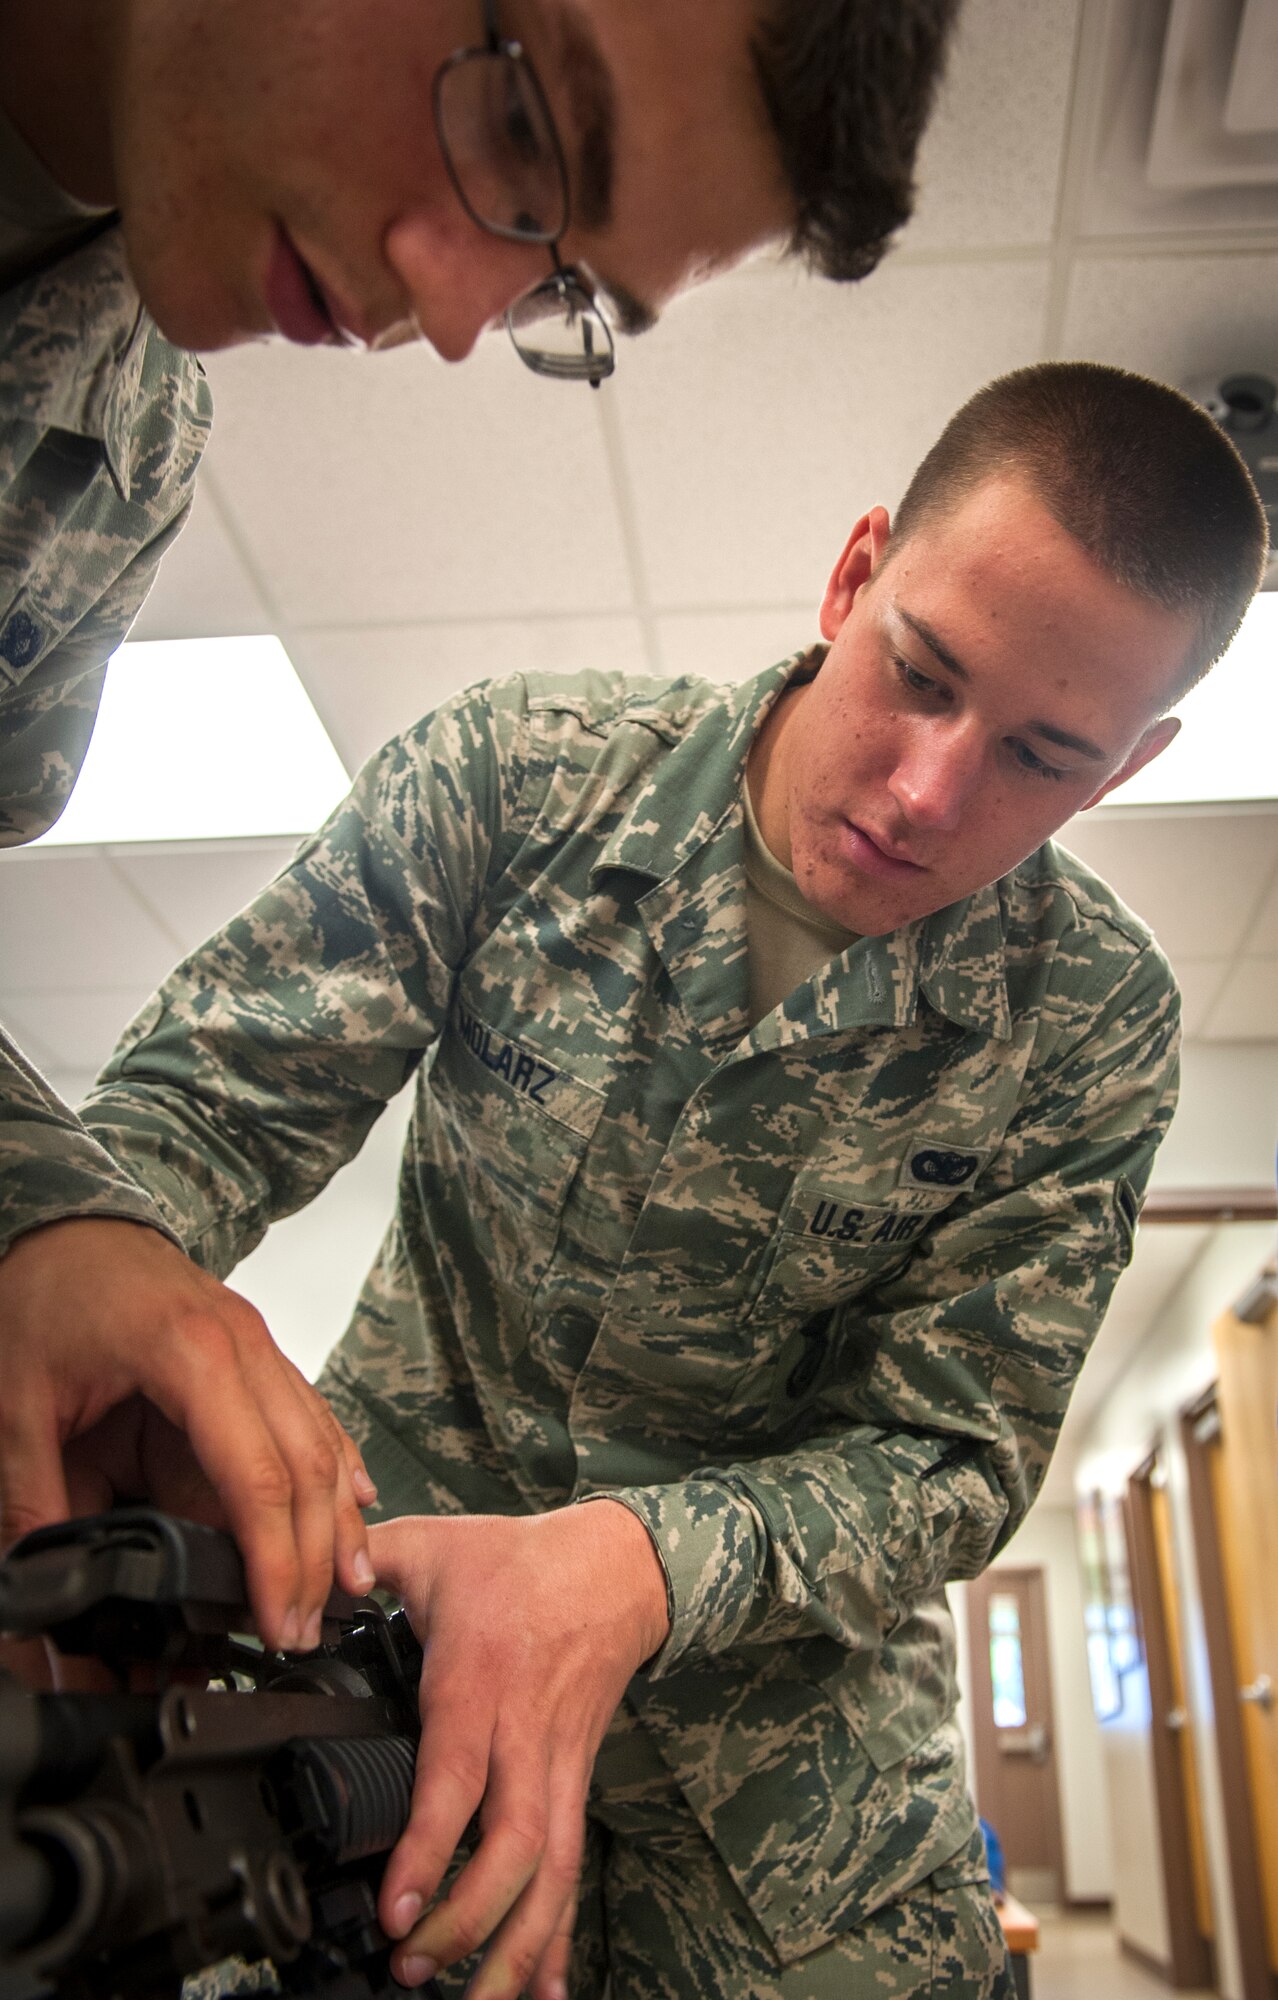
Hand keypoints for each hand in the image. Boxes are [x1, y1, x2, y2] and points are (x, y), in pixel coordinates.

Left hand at [0, 1217, 377, 1648]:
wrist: (62, 1222)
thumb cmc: (43, 1292)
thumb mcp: (16, 1404)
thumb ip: (33, 1499)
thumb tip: (37, 1591)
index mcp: (190, 1354)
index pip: (257, 1475)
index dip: (273, 1558)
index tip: (275, 1620)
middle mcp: (244, 1345)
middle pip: (306, 1466)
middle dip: (313, 1556)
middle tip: (303, 1630)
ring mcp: (259, 1343)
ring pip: (322, 1440)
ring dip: (339, 1518)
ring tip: (347, 1588)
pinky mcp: (257, 1350)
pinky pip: (312, 1414)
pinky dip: (338, 1464)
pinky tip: (357, 1505)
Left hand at [369, 1502, 669, 1999]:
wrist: (618, 1568)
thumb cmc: (519, 1560)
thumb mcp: (435, 1541)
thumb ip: (365, 1556)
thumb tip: (305, 1580)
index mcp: (480, 1678)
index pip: (459, 1774)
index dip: (430, 1846)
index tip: (397, 1908)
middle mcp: (525, 1733)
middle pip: (514, 1843)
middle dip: (468, 1917)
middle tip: (413, 1964)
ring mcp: (558, 1763)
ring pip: (552, 1869)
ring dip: (516, 1944)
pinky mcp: (577, 1780)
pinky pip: (573, 1865)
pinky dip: (559, 1933)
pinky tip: (543, 1988)